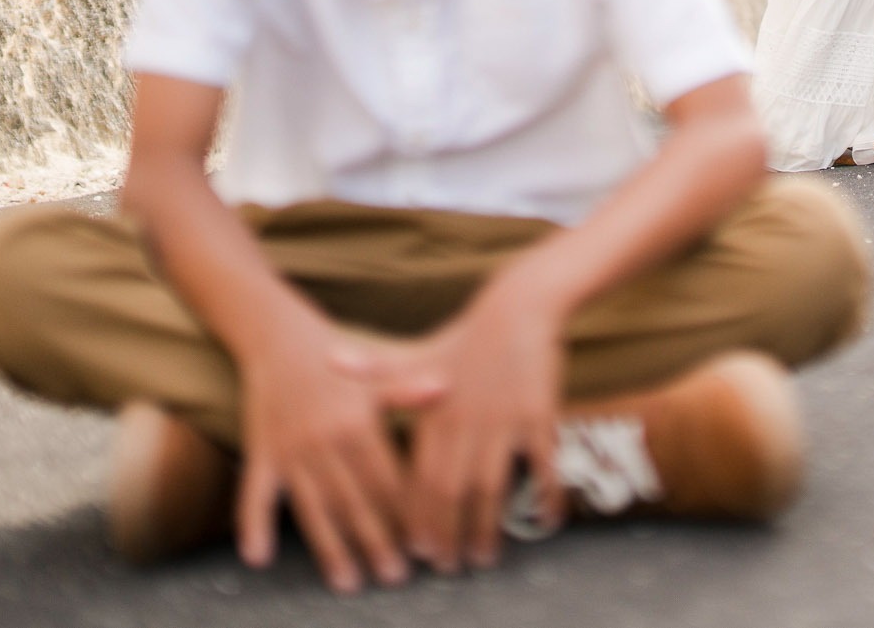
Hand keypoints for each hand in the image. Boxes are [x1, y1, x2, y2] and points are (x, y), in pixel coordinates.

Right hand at [237, 328, 422, 592]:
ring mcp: (290, 450)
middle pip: (354, 501)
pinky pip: (255, 495)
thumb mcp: (376, 371)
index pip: (387, 479)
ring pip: (313, 508)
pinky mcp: (262, 453)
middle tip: (395, 575)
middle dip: (376, 541)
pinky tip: (258, 559)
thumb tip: (442, 388)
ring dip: (330, 548)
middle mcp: (324, 440)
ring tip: (347, 581)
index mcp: (358, 422)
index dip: (405, 513)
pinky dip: (253, 525)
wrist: (280, 339)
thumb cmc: (338, 359)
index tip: (423, 543)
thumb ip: (407, 389)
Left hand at [335, 294, 566, 573]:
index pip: (420, 480)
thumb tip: (328, 359)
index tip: (420, 550)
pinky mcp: (537, 416)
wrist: (517, 308)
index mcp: (432, 414)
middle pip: (452, 493)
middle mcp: (465, 422)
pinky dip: (545, 497)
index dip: (420, 520)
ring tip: (484, 556)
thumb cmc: (463, 338)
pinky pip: (542, 466)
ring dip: (488, 528)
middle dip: (450, 535)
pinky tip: (545, 521)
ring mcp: (503, 421)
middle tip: (449, 566)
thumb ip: (374, 369)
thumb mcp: (414, 353)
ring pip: (491, 488)